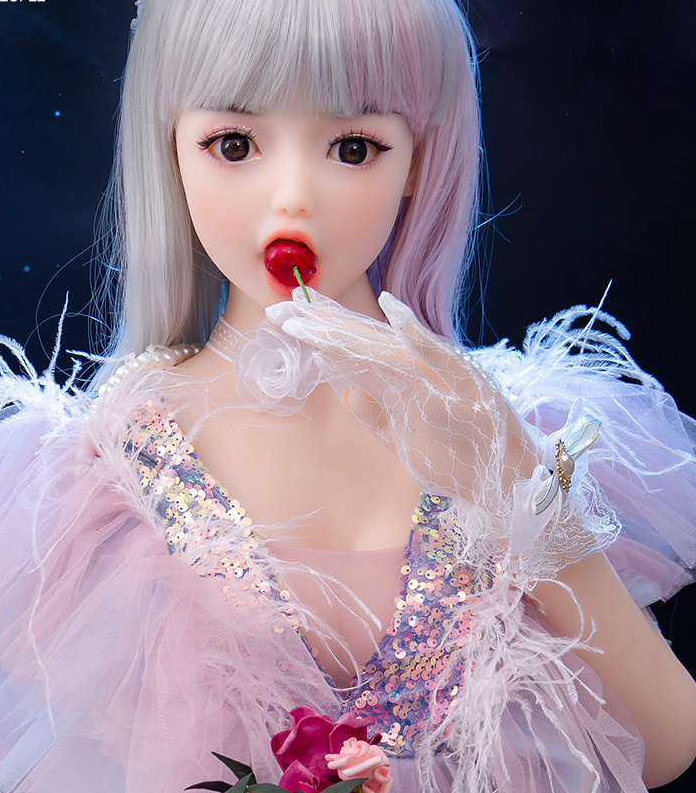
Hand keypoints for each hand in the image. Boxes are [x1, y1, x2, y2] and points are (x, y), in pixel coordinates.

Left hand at [272, 288, 538, 519]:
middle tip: (278, 309)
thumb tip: (347, 395)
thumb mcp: (409, 441)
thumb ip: (379, 418)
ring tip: (312, 314)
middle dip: (321, 325)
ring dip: (351, 328)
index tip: (283, 321)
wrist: (513, 482)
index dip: (320, 334)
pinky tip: (393, 310)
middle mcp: (420, 372)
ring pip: (389, 345)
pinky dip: (418, 333)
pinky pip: (438, 357)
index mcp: (404, 383)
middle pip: (363, 342)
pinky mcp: (466, 386)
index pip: (356, 351)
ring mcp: (443, 377)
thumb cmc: (464, 460)